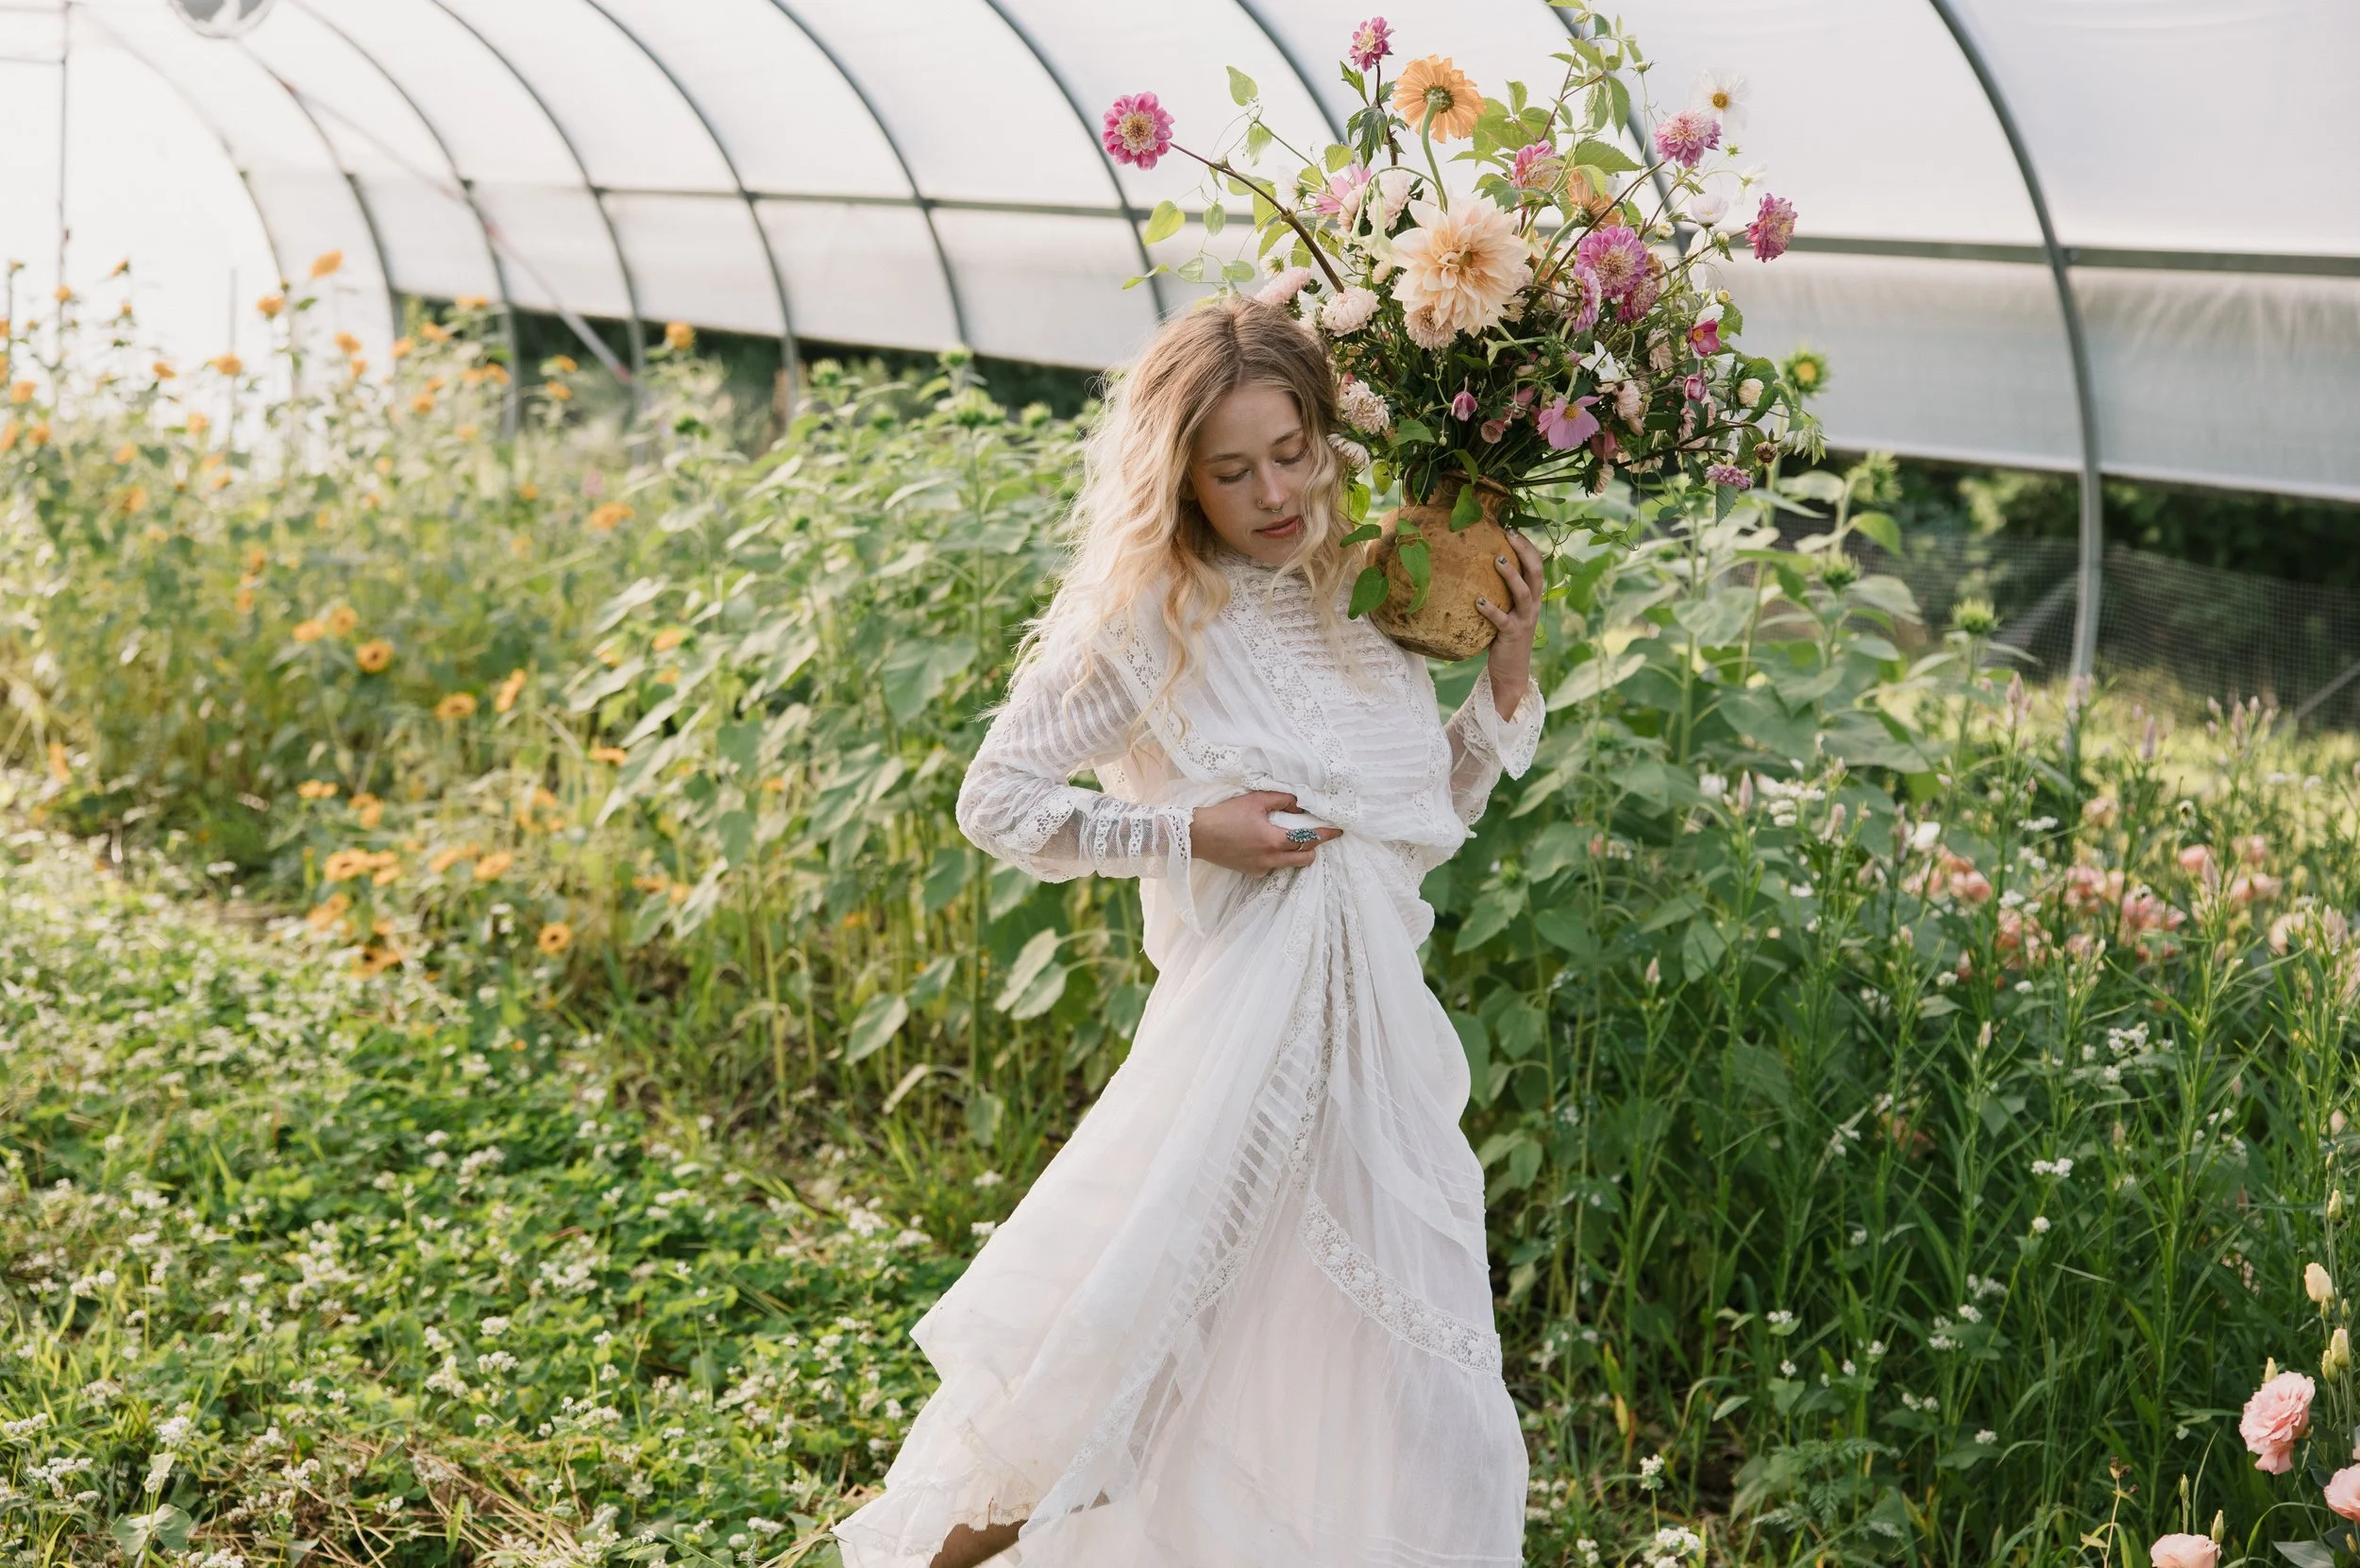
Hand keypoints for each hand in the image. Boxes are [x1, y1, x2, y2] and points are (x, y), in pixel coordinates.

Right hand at [1189, 791, 1342, 875]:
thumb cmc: (1224, 815)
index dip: (1325, 835)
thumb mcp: (1254, 800)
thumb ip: (1281, 799)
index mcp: (1274, 840)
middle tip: (1312, 834)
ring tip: (1288, 838)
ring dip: (1294, 853)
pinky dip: (1276, 856)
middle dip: (1313, 848)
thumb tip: (1298, 804)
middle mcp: (1270, 859)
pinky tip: (1265, 845)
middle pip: (1305, 859)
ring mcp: (1260, 869)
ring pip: (1289, 864)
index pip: (1308, 839)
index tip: (1338, 831)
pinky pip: (1272, 866)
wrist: (1198, 835)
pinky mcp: (1251, 872)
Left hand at [1474, 529, 1545, 719]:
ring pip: (1523, 592)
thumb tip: (1476, 567)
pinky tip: (1477, 601)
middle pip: (1536, 573)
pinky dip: (1490, 610)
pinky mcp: (1511, 635)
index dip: (1528, 547)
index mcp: (1532, 598)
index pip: (1537, 566)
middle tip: (1509, 534)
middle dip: (1525, 552)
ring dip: (1510, 575)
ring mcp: (1524, 620)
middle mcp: (1532, 606)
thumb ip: (1500, 593)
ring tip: (1497, 560)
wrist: (1511, 673)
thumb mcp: (1507, 611)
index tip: (1512, 529)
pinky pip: (1502, 620)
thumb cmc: (1504, 638)